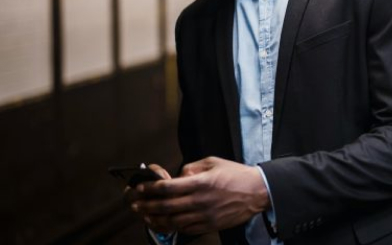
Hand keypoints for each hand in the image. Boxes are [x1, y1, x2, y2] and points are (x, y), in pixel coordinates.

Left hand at [132, 156, 269, 234]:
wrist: (257, 192)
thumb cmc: (236, 175)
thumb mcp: (213, 162)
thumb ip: (192, 168)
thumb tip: (178, 176)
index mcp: (200, 183)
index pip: (168, 187)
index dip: (150, 188)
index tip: (139, 188)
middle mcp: (200, 201)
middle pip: (165, 206)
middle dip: (146, 205)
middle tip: (134, 204)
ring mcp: (204, 215)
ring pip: (172, 221)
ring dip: (155, 219)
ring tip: (144, 215)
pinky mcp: (209, 225)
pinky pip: (185, 229)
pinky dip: (171, 227)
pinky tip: (163, 223)